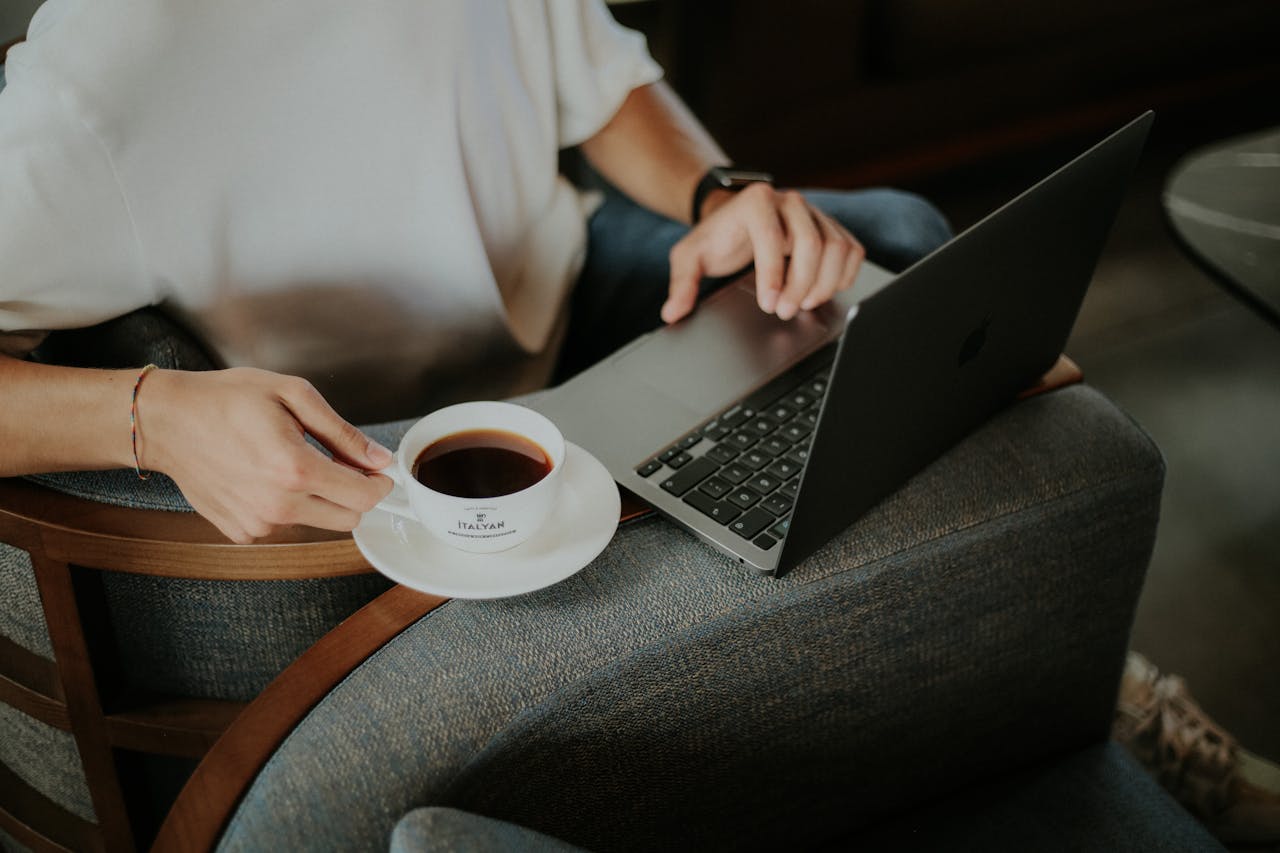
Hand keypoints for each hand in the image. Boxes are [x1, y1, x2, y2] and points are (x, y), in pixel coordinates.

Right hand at [137, 368, 393, 543]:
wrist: (168, 421)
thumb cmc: (227, 400)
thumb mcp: (293, 395)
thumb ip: (343, 432)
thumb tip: (379, 459)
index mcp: (296, 469)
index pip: (364, 498)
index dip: (379, 484)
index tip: (376, 471)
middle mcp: (278, 505)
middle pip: (348, 518)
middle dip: (353, 493)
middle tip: (339, 464)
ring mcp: (258, 523)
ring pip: (317, 523)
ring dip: (318, 499)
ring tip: (290, 463)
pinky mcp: (241, 532)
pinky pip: (284, 527)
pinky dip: (286, 507)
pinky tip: (264, 478)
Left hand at [662, 184, 864, 322]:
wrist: (734, 219)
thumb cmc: (716, 238)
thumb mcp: (690, 256)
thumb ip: (682, 283)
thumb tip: (673, 312)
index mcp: (756, 202)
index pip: (772, 239)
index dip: (774, 276)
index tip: (770, 305)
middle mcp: (789, 202)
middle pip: (812, 244)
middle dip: (801, 285)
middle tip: (785, 312)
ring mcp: (814, 213)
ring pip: (837, 247)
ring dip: (824, 284)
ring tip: (804, 304)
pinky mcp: (831, 227)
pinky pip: (851, 249)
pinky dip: (844, 275)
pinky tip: (823, 291)